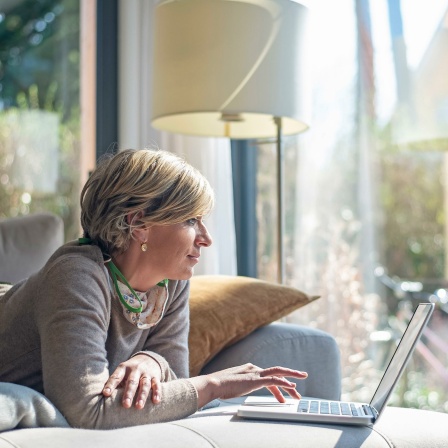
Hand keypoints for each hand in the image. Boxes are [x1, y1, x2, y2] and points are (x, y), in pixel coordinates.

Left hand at [102, 354, 162, 408]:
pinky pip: (157, 384)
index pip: (116, 376)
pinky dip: (157, 392)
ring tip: (139, 407)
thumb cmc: (129, 371)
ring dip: (142, 395)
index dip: (111, 385)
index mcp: (124, 368)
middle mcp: (135, 370)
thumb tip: (100, 398)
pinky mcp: (155, 376)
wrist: (148, 358)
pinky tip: (156, 401)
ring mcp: (146, 373)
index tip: (106, 394)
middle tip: (125, 405)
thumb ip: (114, 383)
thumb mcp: (121, 373)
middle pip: (132, 381)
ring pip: (145, 384)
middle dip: (128, 393)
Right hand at [190, 363, 307, 407]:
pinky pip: (274, 380)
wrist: (213, 384)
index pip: (268, 376)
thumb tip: (240, 389)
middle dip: (291, 374)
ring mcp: (255, 373)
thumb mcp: (234, 386)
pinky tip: (291, 387)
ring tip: (300, 387)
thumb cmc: (220, 387)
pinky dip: (284, 383)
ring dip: (292, 378)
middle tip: (303, 377)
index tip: (285, 394)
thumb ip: (241, 385)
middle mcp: (254, 369)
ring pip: (278, 373)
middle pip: (277, 372)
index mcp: (249, 369)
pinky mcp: (255, 380)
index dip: (279, 385)